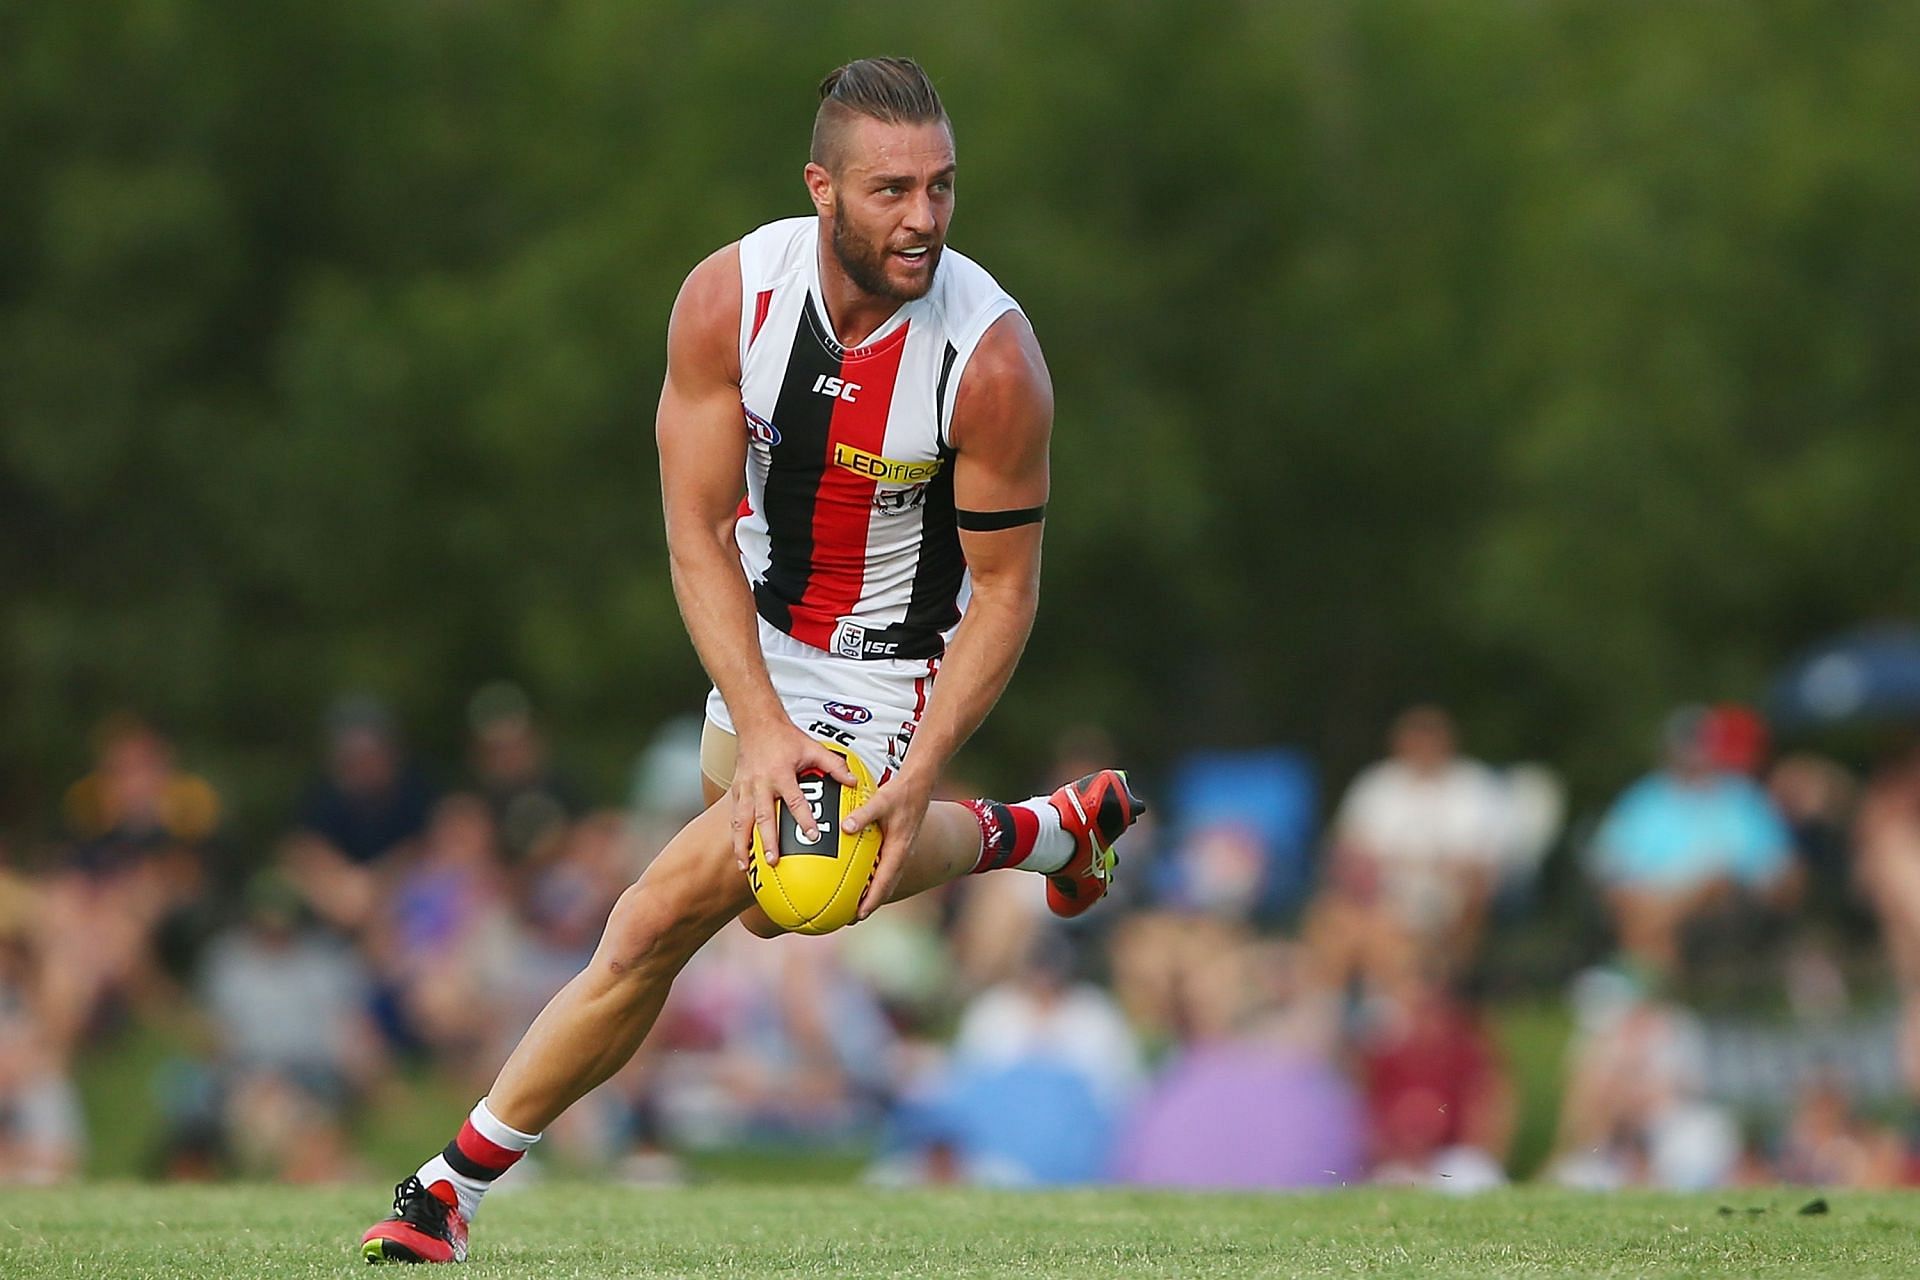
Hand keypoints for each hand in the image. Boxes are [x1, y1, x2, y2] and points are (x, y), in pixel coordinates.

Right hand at [729, 721, 855, 870]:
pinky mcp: (735, 790)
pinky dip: (735, 835)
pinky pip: (734, 816)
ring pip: (741, 820)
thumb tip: (853, 782)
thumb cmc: (785, 737)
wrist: (756, 723)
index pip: (795, 800)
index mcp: (781, 773)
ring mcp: (745, 787)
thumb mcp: (813, 748)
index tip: (813, 836)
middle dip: (768, 841)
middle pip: (764, 816)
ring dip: (742, 844)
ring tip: (744, 866)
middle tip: (774, 861)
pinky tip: (739, 852)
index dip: (804, 818)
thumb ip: (834, 765)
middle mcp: (761, 783)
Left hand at [845, 770, 933, 920]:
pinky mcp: (898, 844)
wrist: (920, 783)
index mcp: (899, 849)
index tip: (859, 915)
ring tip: (854, 904)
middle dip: (870, 904)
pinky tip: (860, 877)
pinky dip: (874, 878)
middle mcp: (902, 854)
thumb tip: (845, 828)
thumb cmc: (901, 792)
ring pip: (887, 879)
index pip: (884, 882)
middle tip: (851, 918)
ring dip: (872, 893)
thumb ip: (863, 815)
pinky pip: (886, 868)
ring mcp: (901, 851)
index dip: (872, 900)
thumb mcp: (881, 802)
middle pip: (886, 887)